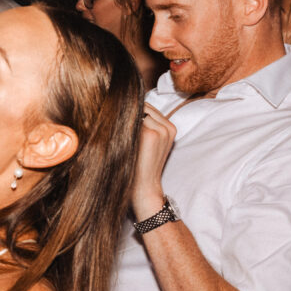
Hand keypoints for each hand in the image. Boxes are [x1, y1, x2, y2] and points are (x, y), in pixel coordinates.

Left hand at [132, 103, 176, 218]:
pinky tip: (121, 141)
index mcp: (170, 127)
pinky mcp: (149, 134)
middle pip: (141, 106)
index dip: (131, 111)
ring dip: (124, 122)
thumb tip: (121, 103)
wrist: (144, 188)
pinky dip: (121, 127)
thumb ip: (144, 124)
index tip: (120, 119)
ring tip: (122, 139)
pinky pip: (130, 121)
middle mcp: (167, 126)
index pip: (146, 106)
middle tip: (121, 133)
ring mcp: (160, 129)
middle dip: (128, 115)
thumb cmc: (141, 165)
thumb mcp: (150, 143)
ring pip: (134, 113)